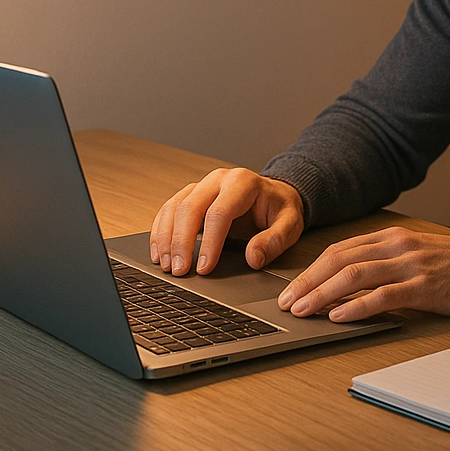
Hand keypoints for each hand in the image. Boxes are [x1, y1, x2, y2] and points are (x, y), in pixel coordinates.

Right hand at [148, 168, 304, 275]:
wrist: (274, 195)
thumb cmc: (280, 209)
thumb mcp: (290, 225)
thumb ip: (274, 241)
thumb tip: (253, 258)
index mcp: (243, 183)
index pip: (220, 212)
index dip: (209, 242)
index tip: (204, 268)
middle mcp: (218, 180)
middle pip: (190, 207)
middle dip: (181, 242)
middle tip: (178, 270)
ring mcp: (202, 186)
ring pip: (174, 207)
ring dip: (166, 237)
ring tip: (166, 265)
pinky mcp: (192, 195)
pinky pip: (169, 209)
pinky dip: (161, 230)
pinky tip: (159, 251)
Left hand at [276, 227, 449, 321]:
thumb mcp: (417, 256)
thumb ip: (386, 265)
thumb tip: (349, 285)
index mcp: (392, 237)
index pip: (340, 250)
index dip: (311, 269)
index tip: (292, 288)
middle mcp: (397, 246)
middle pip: (339, 259)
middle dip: (307, 282)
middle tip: (286, 302)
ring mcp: (410, 265)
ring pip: (354, 275)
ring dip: (323, 293)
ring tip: (303, 310)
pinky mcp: (424, 286)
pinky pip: (383, 295)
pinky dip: (356, 305)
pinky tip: (339, 315)